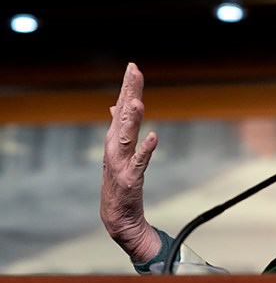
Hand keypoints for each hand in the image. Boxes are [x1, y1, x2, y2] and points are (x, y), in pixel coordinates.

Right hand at [100, 63, 160, 262]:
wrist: (117, 216)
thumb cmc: (118, 181)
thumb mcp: (117, 151)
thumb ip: (119, 127)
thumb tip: (117, 105)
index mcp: (114, 138)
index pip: (122, 106)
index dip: (127, 86)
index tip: (133, 66)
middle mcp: (114, 147)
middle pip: (123, 114)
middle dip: (129, 92)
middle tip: (133, 70)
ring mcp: (121, 162)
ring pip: (127, 135)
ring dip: (132, 119)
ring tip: (137, 101)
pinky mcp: (131, 178)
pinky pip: (140, 161)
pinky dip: (146, 149)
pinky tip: (154, 136)